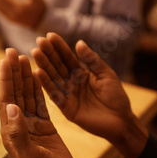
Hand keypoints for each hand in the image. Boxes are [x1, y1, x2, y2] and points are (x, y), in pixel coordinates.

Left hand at [0, 48, 83, 157]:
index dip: (5, 79)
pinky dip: (36, 88)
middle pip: (13, 93)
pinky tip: (36, 76)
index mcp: (11, 132)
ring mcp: (30, 126)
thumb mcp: (32, 156)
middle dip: (11, 72)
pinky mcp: (43, 126)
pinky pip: (38, 102)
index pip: (5, 99)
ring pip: (25, 95)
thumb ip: (19, 133)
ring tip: (22, 57)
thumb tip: (11, 107)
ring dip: (23, 77)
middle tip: (11, 51)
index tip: (5, 59)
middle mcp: (17, 126)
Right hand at [31, 33, 147, 157]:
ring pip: (54, 78)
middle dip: (48, 54)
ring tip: (35, 53)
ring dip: (44, 66)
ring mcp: (68, 95)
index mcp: (82, 73)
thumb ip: (92, 61)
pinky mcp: (67, 108)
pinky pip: (55, 95)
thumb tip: (79, 43)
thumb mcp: (106, 75)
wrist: (121, 121)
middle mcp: (72, 83)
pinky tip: (38, 73)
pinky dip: (46, 84)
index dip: (59, 47)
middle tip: (38, 41)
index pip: (68, 58)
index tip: (49, 35)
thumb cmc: (116, 97)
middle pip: (58, 66)